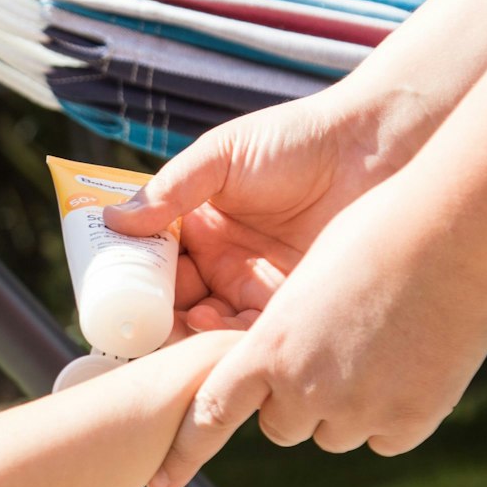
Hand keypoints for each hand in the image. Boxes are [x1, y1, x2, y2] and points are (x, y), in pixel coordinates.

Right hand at [105, 85, 434, 330]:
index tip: (114, 301)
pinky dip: (234, 346)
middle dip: (156, 324)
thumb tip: (112, 221)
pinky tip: (221, 338)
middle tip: (141, 331)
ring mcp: (257, 291)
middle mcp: (223, 265)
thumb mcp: (223, 157)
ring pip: (210, 331)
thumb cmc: (299, 140)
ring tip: (183, 332)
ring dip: (191, 338)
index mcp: (200, 228)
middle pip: (176, 308)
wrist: (375, 148)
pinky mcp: (293, 311)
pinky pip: (254, 340)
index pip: (153, 268)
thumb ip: (171, 190)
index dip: (132, 287)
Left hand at [145, 185, 486, 486]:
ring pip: (335, 434)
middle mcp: (306, 389)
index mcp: (268, 347)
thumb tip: (274, 363)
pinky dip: (394, 414)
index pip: (212, 413)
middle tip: (331, 353)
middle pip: (282, 426)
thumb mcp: (305, 279)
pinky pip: (385, 438)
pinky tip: (412, 364)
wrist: (452, 232)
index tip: (162, 481)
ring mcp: (359, 410)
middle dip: (297, 402)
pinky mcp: (408, 421)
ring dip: (347, 407)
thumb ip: (281, 332)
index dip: (186, 451)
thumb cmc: (376, 232)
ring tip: (379, 346)